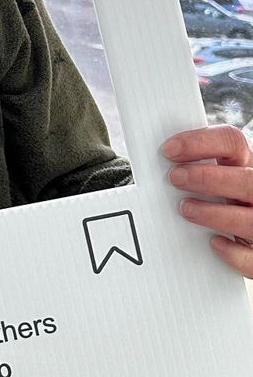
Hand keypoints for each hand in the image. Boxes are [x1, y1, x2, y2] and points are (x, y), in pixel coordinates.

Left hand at [163, 124, 252, 276]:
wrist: (233, 224)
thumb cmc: (213, 193)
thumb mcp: (207, 172)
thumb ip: (191, 164)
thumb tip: (151, 159)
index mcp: (242, 162)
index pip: (231, 141)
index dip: (200, 142)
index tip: (169, 149)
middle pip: (246, 180)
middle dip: (208, 178)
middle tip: (175, 178)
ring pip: (252, 219)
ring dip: (216, 214)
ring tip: (186, 209)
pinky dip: (234, 252)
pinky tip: (213, 242)